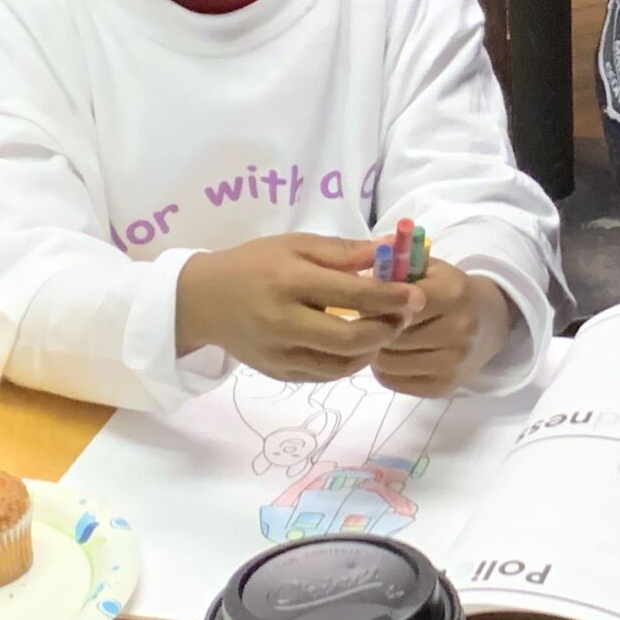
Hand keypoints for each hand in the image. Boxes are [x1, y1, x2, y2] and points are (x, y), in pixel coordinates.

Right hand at [176, 234, 418, 379]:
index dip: (390, 297)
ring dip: (372, 349)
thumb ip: (344, 252)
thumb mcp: (297, 244)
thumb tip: (389, 251)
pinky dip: (349, 362)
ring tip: (382, 329)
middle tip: (404, 316)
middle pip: (351, 339)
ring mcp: (280, 354)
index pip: (351, 295)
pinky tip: (356, 344)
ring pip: (343, 364)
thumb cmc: (255, 264)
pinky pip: (326, 375)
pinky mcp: (280, 374)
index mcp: (289, 282)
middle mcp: (283, 322)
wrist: (202, 300)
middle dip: (387, 330)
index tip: (416, 295)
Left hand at [371, 259, 514, 398]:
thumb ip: (395, 269)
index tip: (367, 302)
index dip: (375, 304)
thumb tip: (359, 281)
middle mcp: (459, 329)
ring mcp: (454, 362)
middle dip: (374, 329)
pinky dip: (386, 370)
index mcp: (454, 293)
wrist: (488, 322)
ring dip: (378, 351)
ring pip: (388, 363)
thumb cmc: (449, 290)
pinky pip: (394, 382)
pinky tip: (396, 356)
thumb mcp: (428, 268)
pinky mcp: (445, 386)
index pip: (398, 304)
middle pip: (391, 337)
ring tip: (385, 339)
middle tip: (372, 322)